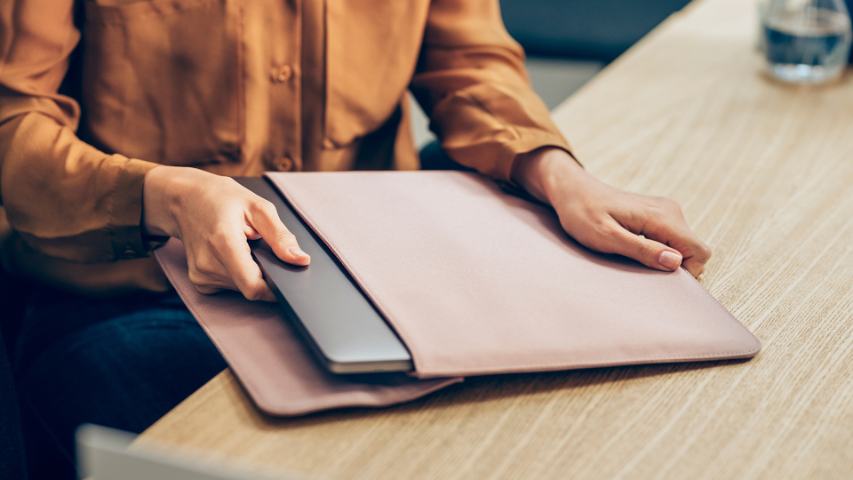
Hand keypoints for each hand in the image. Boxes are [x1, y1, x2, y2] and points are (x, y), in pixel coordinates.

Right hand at [143, 166, 309, 300]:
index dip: (275, 288)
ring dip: (250, 271)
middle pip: (251, 287)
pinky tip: (233, 254)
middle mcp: (208, 264)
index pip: (253, 286)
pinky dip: (238, 274)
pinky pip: (230, 286)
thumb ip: (281, 237)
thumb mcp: (258, 207)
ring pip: (242, 288)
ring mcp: (201, 275)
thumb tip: (301, 260)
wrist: (184, 199)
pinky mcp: (199, 281)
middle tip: (259, 247)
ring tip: (244, 247)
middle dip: (263, 272)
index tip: (286, 280)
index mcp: (224, 243)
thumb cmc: (222, 198)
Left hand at [512, 148, 710, 276]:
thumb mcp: (606, 237)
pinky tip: (632, 247)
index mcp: (661, 216)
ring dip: (663, 258)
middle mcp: (670, 211)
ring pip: (683, 246)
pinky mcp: (658, 215)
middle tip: (638, 267)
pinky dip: (658, 250)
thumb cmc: (582, 213)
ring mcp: (666, 211)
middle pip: (694, 251)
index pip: (699, 251)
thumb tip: (675, 262)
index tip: (655, 274)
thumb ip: (642, 250)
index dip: (685, 272)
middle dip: (673, 267)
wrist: (572, 190)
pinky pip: (672, 240)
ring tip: (630, 254)